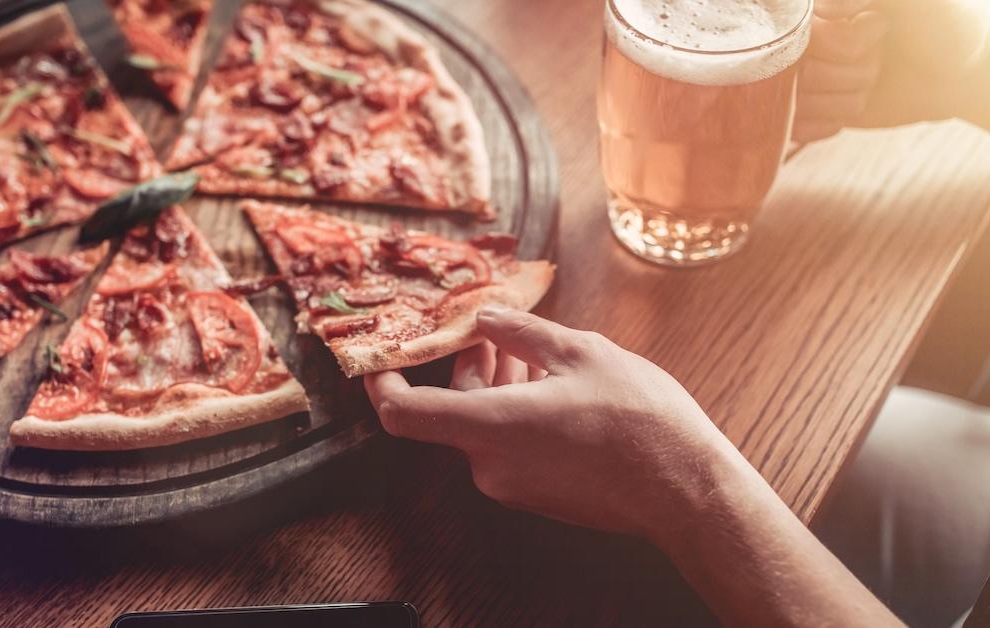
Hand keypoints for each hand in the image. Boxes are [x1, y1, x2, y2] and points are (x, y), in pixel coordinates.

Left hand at [364, 306, 738, 541]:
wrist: (685, 489)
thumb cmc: (638, 419)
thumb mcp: (579, 352)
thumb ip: (520, 333)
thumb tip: (484, 318)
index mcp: (490, 426)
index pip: (403, 413)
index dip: (381, 384)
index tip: (381, 358)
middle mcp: (490, 464)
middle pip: (452, 409)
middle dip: (466, 365)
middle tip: (489, 328)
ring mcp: (513, 485)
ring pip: (484, 424)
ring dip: (496, 385)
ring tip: (530, 349)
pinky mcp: (537, 496)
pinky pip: (508, 446)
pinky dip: (515, 412)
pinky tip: (550, 384)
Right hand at [795, 0, 989, 141]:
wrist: (958, 69)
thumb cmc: (935, 21)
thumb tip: (823, 10)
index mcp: (819, 14)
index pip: (804, 37)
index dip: (843, 42)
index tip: (878, 28)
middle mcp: (805, 46)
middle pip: (803, 73)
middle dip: (851, 72)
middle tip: (878, 58)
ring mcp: (805, 81)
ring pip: (802, 103)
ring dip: (847, 97)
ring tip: (871, 80)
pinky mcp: (811, 113)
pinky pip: (800, 127)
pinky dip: (831, 120)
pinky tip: (854, 105)